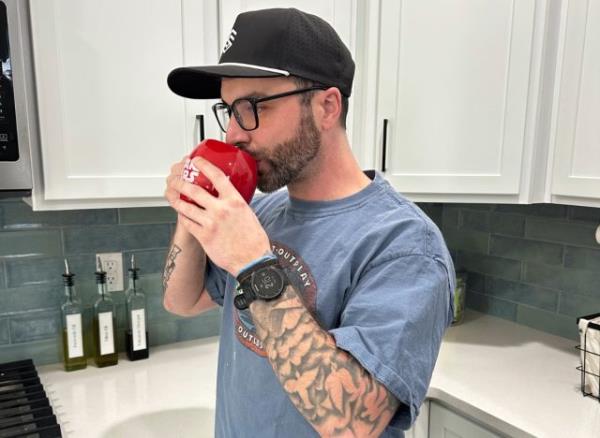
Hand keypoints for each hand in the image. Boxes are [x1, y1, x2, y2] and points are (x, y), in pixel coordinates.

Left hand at [165, 155, 270, 275]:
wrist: (252, 261)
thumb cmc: (253, 240)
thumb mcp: (248, 213)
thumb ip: (235, 203)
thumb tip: (227, 196)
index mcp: (235, 201)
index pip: (216, 176)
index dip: (204, 166)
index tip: (195, 161)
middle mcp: (221, 210)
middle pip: (194, 190)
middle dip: (180, 182)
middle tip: (175, 180)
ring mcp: (211, 223)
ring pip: (186, 207)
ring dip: (175, 199)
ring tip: (171, 195)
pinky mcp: (204, 237)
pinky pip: (187, 223)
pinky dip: (182, 216)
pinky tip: (181, 213)